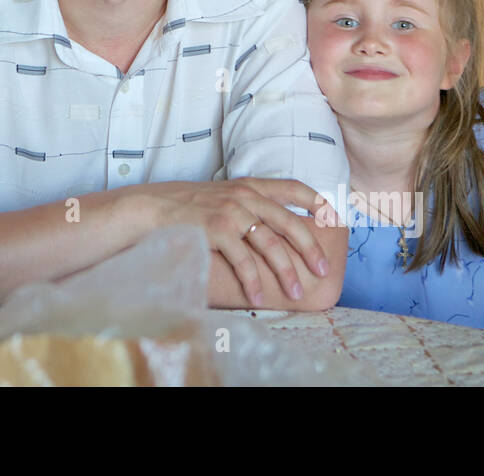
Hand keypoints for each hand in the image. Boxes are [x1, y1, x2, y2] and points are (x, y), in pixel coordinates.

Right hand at [134, 178, 338, 306]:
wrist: (149, 208)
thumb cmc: (185, 208)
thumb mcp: (221, 197)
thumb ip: (246, 205)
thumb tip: (270, 227)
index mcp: (249, 186)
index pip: (293, 187)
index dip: (317, 202)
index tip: (334, 219)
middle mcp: (245, 196)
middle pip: (290, 222)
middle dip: (311, 248)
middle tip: (323, 270)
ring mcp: (231, 211)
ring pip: (271, 244)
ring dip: (287, 271)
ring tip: (297, 292)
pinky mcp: (216, 229)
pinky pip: (243, 260)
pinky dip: (253, 281)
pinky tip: (258, 297)